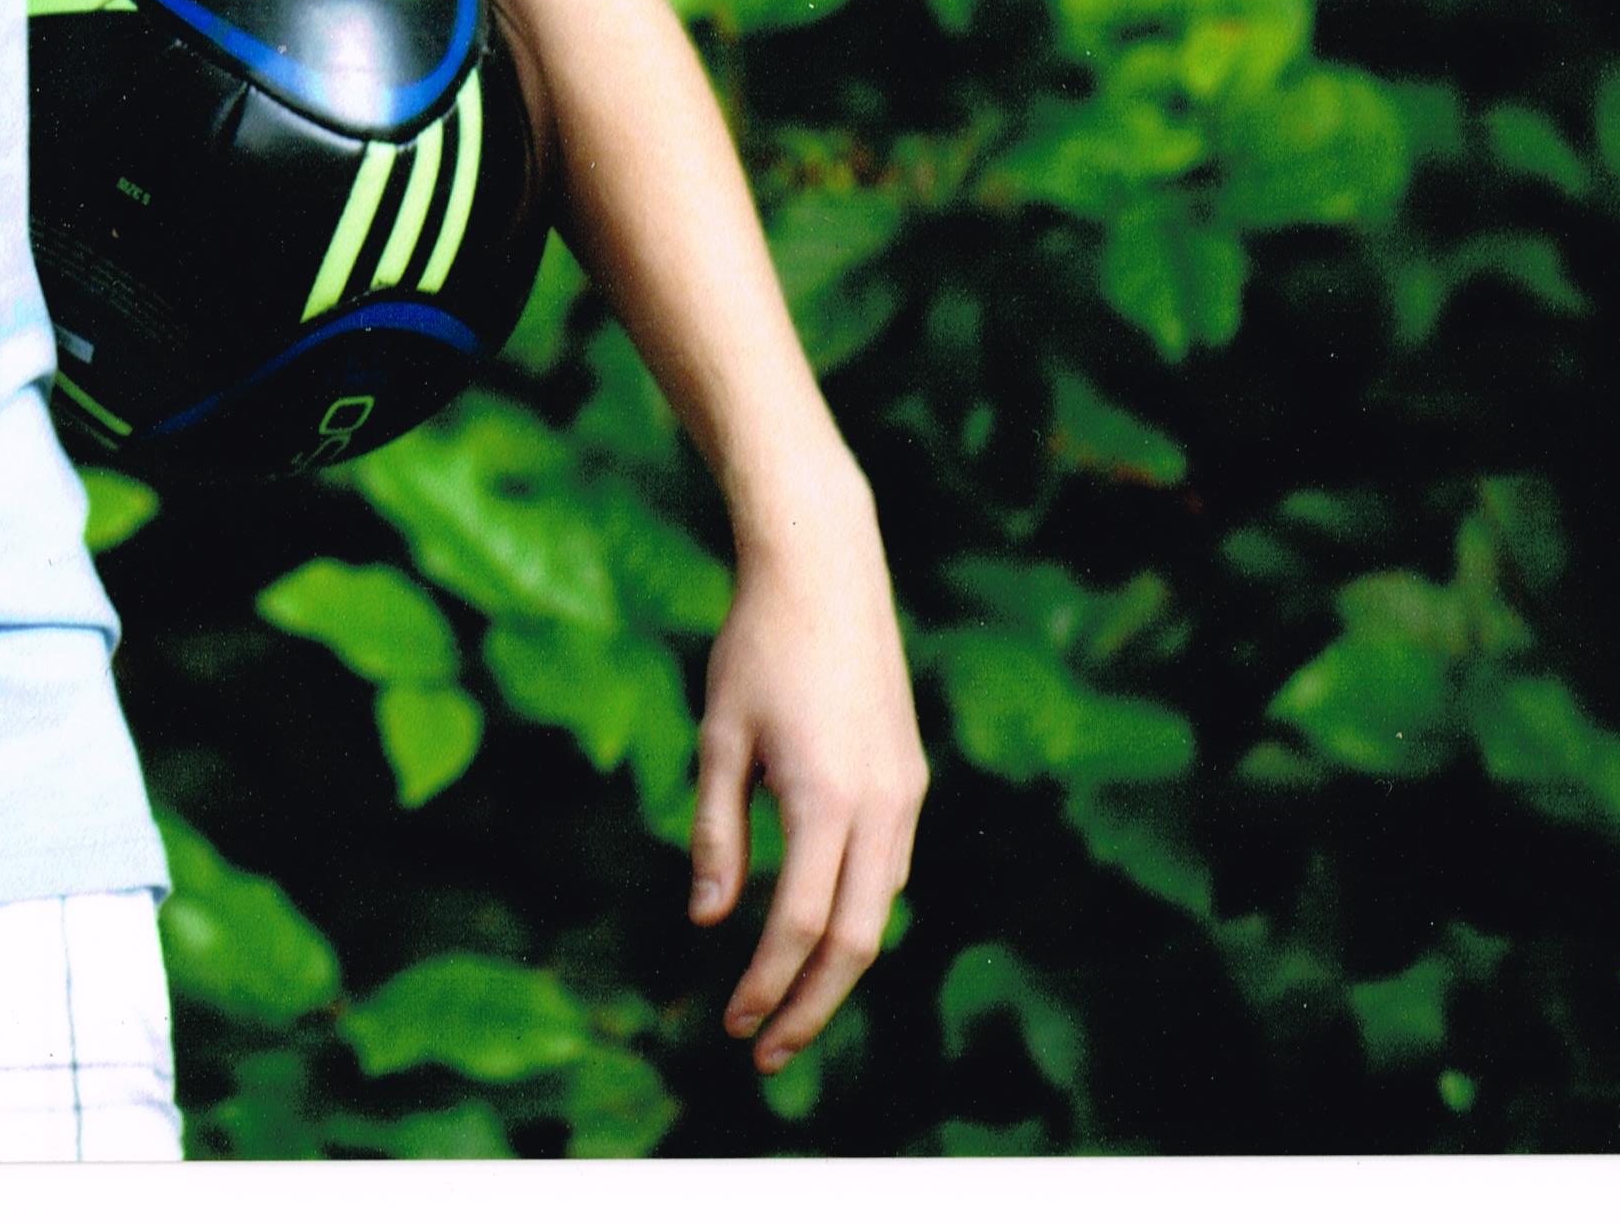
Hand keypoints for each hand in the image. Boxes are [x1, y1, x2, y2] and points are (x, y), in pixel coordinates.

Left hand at [685, 469, 927, 1073]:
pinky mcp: (910, 776)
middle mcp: (882, 805)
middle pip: (857, 940)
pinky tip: (819, 928)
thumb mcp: (719, 737)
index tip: (733, 1025)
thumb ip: (716, 832)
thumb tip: (709, 921)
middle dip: (812, 1003)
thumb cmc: (758, 646)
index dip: (766, 984)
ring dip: (837, 964)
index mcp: (826, 798)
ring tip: (788, 1003)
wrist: (825, 567)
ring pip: (882, 908)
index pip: (797, 924)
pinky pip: (890, 867)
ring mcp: (906, 791)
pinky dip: (856, 912)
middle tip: (765, 1052)